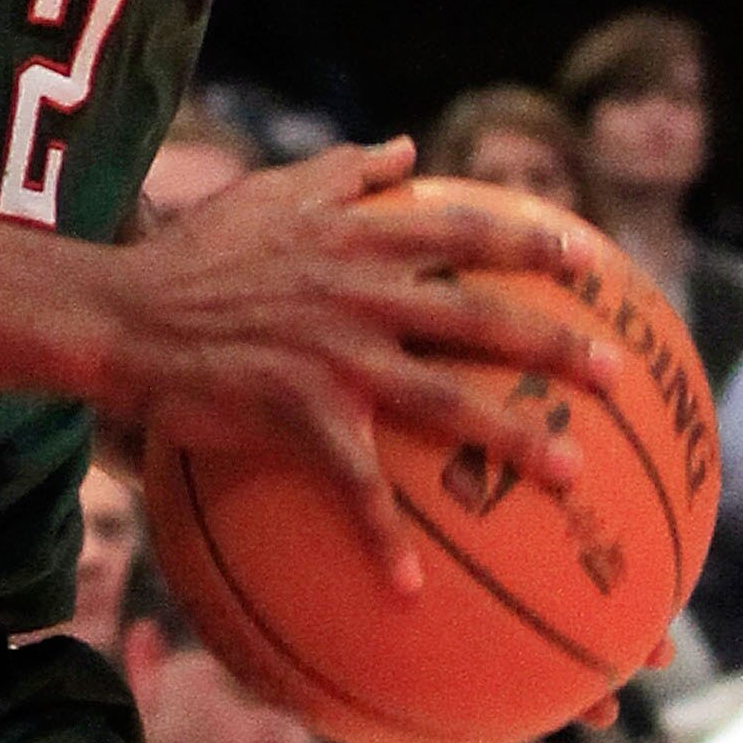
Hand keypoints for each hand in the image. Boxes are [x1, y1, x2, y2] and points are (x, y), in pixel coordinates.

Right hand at [98, 150, 618, 591]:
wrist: (125, 314)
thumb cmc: (195, 255)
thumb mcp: (271, 191)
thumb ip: (347, 172)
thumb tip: (406, 150)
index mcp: (364, 241)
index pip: (468, 234)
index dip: (532, 245)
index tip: (586, 262)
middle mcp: (365, 296)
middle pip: (484, 320)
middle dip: (558, 345)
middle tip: (617, 374)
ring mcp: (338, 358)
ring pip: (448, 401)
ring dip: (514, 440)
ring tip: (573, 474)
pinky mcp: (301, 415)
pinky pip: (356, 486)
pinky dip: (383, 539)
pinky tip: (410, 592)